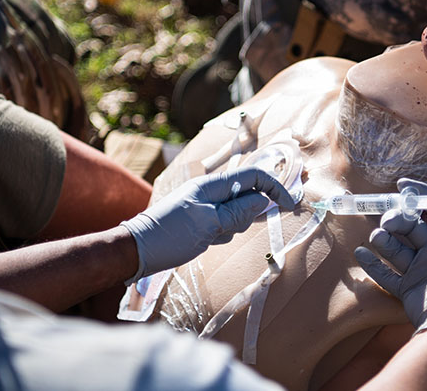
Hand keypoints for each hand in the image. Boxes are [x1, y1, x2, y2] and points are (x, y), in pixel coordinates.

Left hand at [121, 167, 294, 283]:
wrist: (137, 250)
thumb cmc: (170, 236)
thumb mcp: (209, 225)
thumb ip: (238, 212)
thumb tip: (262, 201)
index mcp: (212, 185)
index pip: (254, 176)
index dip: (275, 188)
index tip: (289, 206)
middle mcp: (211, 191)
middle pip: (248, 195)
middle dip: (248, 214)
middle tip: (226, 229)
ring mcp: (207, 206)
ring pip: (238, 213)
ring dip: (233, 227)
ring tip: (211, 237)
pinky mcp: (202, 220)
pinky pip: (225, 224)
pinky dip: (223, 233)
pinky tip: (206, 241)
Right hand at [355, 165, 426, 334]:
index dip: (418, 193)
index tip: (401, 185)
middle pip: (409, 226)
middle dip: (396, 220)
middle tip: (388, 223)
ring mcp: (420, 270)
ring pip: (395, 247)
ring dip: (383, 240)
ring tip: (377, 239)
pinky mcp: (407, 288)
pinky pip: (385, 273)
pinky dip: (372, 263)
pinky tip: (361, 253)